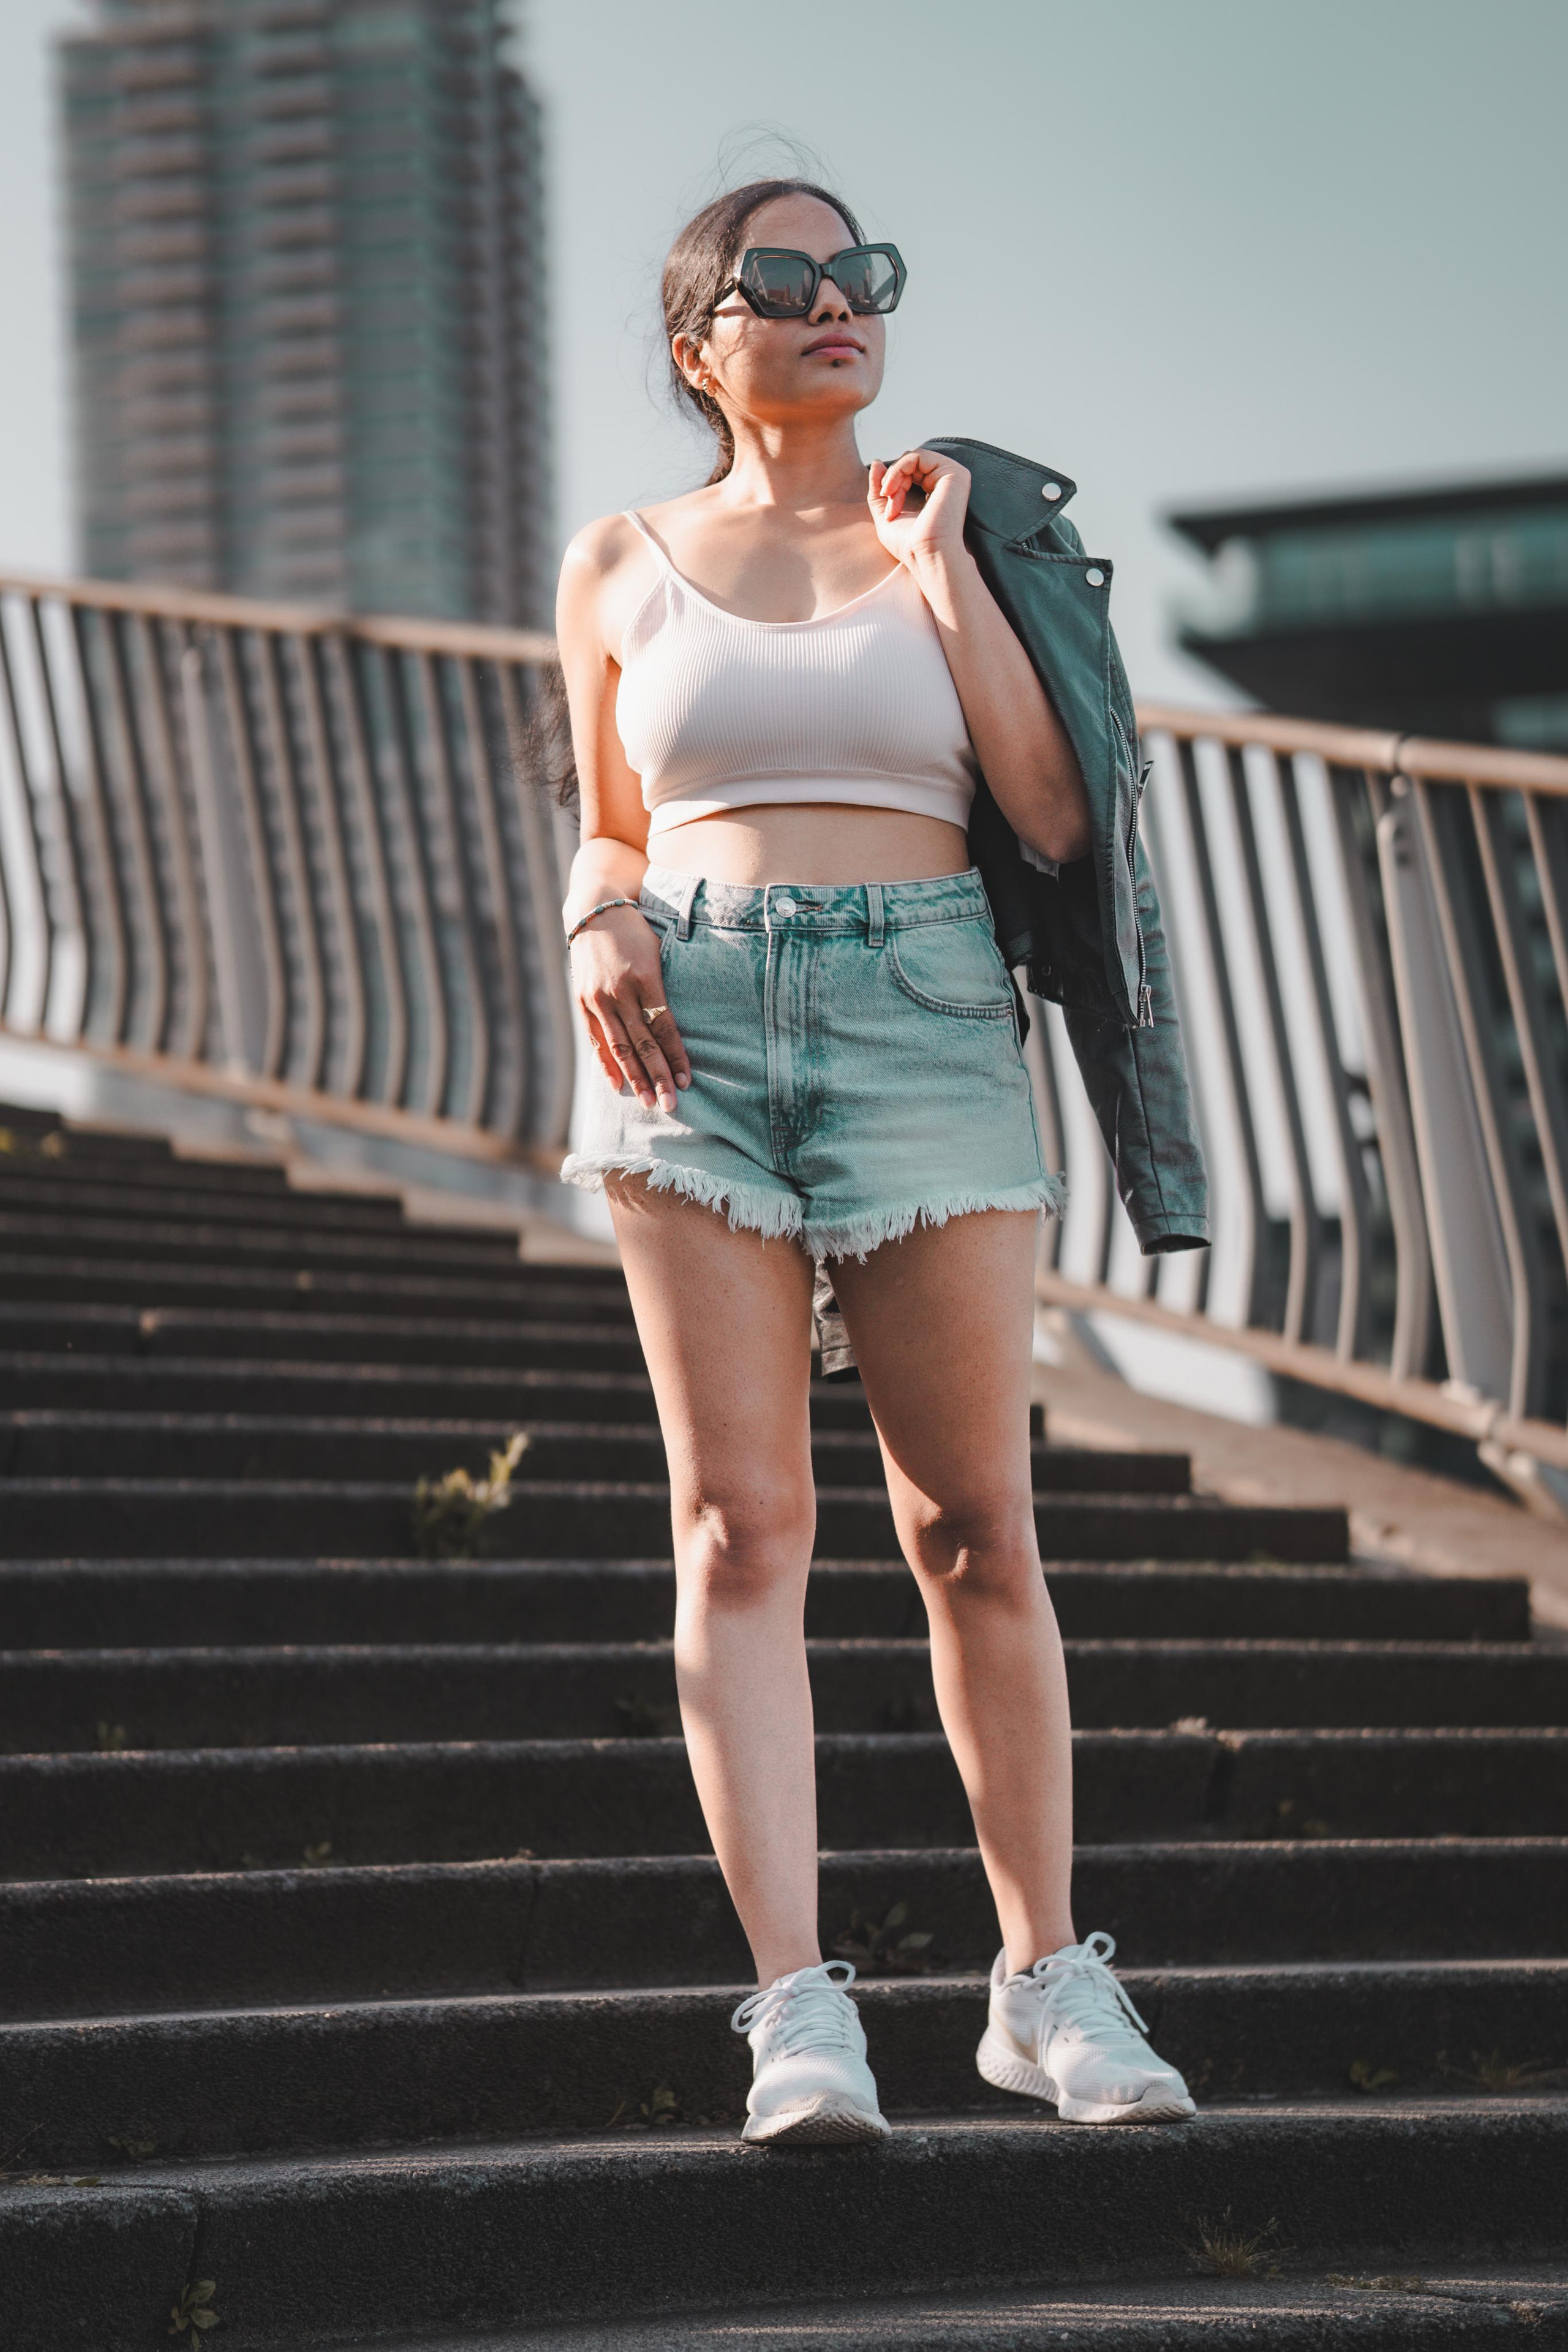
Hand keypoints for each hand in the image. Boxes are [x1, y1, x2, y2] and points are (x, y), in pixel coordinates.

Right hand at [569, 904, 690, 1112]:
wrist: (594, 911)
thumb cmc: (636, 932)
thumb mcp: (658, 953)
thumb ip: (664, 989)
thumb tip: (680, 1027)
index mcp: (645, 978)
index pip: (664, 1027)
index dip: (676, 1057)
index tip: (688, 1081)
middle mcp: (619, 991)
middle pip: (643, 1044)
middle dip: (658, 1077)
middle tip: (671, 1104)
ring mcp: (598, 998)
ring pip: (620, 1047)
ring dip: (635, 1078)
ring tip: (648, 1102)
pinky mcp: (582, 1000)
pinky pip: (597, 1038)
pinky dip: (607, 1064)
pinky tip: (618, 1085)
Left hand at [868, 449, 971, 569]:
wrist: (927, 557)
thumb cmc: (910, 547)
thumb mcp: (886, 516)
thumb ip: (878, 489)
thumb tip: (876, 461)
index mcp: (936, 492)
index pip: (908, 473)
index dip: (891, 485)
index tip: (887, 511)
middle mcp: (946, 482)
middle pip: (909, 464)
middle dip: (891, 479)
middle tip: (887, 501)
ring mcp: (952, 476)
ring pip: (912, 458)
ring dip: (893, 476)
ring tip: (890, 497)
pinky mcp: (953, 473)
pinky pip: (917, 456)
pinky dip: (898, 470)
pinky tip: (893, 491)